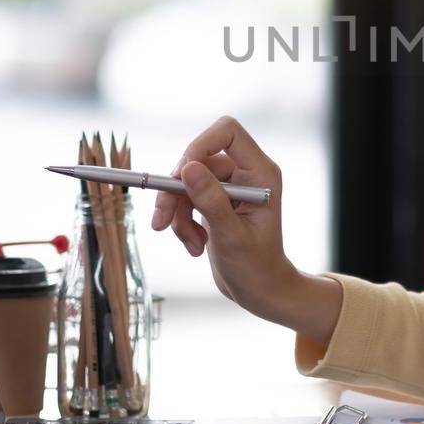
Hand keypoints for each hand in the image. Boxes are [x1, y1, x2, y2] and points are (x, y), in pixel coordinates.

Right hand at [150, 116, 339, 341]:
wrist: (259, 291)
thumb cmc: (256, 267)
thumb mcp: (231, 236)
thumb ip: (211, 201)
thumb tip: (188, 167)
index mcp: (260, 173)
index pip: (228, 132)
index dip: (200, 144)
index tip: (181, 174)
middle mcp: (246, 174)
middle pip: (197, 159)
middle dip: (176, 191)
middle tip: (163, 222)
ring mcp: (229, 187)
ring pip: (186, 182)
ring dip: (178, 213)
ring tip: (191, 245)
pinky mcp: (215, 201)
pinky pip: (185, 198)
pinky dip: (182, 222)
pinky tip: (195, 246)